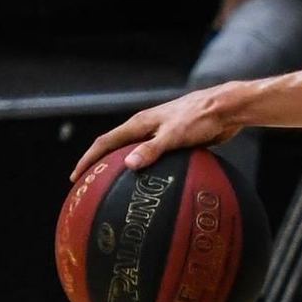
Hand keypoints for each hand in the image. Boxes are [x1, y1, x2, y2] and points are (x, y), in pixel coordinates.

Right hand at [71, 88, 245, 180]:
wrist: (226, 109)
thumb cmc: (200, 118)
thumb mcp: (175, 135)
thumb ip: (153, 150)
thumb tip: (129, 165)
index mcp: (140, 123)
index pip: (105, 142)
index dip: (88, 159)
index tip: (75, 177)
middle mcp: (146, 128)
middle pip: (116, 148)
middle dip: (100, 165)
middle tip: (90, 187)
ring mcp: (160, 134)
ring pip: (136, 154)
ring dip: (123, 170)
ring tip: (117, 191)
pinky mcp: (176, 142)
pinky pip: (156, 160)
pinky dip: (148, 172)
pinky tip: (154, 189)